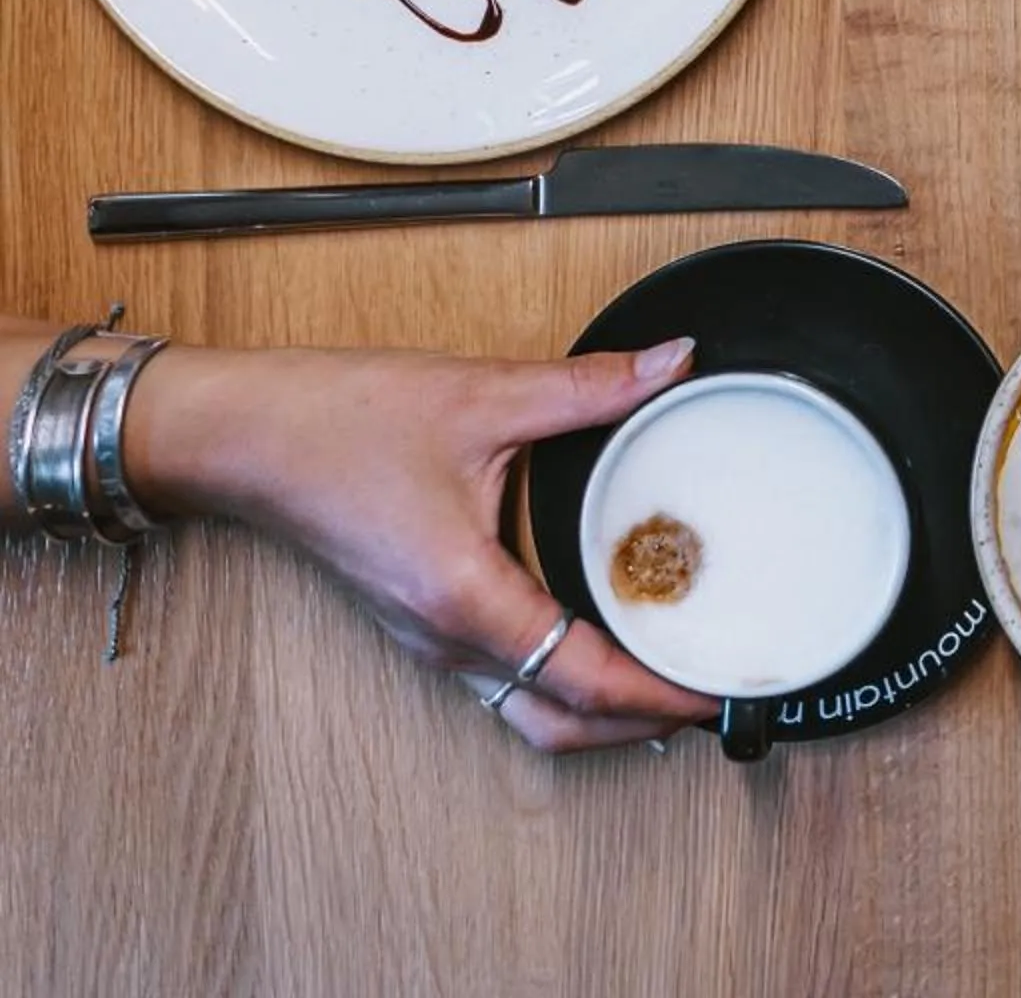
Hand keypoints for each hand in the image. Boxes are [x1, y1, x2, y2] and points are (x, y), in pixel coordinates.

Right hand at [129, 336, 714, 753]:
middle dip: (639, 721)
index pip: (581, 679)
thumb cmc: (336, 422)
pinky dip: (559, 678)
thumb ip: (589, 387)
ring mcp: (427, 640)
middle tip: (709, 690)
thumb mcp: (481, 395)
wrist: (239, 435)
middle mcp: (444, 639)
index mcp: (464, 599)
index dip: (658, 694)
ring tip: (668, 669)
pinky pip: (502, 677)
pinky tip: (600, 635)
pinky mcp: (421, 623)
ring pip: (526, 709)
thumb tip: (672, 363)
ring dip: (599, 708)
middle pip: (558, 721)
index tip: (717, 693)